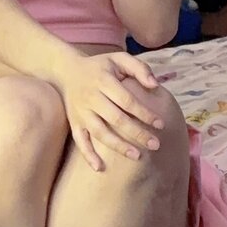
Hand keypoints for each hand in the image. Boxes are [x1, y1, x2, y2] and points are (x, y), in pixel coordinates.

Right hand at [52, 50, 164, 170]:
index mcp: (103, 80)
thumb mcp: (118, 58)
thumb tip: (155, 85)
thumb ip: (139, 68)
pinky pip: (80, 141)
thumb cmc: (100, 66)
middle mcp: (91, 97)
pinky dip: (88, 155)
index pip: (127, 101)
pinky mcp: (74, 122)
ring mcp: (81, 112)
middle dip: (137, 133)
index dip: (144, 113)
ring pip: (100, 133)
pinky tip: (100, 168)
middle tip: (155, 145)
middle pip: (116, 119)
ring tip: (137, 156)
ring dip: (118, 146)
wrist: (66, 70)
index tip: (160, 124)